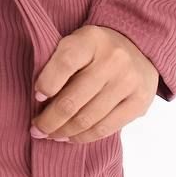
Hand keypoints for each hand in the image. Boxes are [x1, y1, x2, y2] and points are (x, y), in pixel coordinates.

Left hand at [31, 25, 159, 143]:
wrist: (138, 47)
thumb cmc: (96, 50)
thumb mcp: (77, 43)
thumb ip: (59, 63)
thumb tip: (40, 100)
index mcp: (91, 39)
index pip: (65, 63)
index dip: (47, 83)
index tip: (37, 97)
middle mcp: (113, 59)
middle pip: (73, 99)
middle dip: (49, 120)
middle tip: (36, 129)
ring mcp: (128, 82)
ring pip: (87, 118)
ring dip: (64, 132)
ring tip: (51, 135)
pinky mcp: (139, 102)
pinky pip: (106, 128)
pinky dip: (84, 137)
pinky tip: (71, 137)